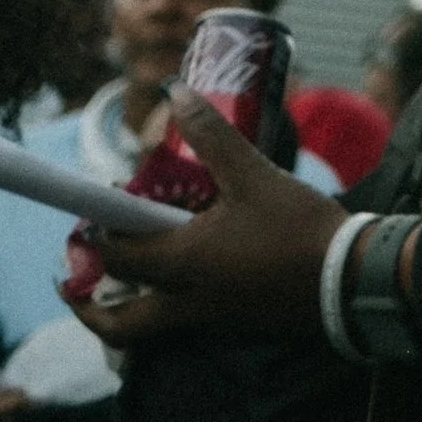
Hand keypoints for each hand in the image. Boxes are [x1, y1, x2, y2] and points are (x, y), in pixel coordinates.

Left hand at [85, 90, 346, 341]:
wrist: (347, 281)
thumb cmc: (296, 226)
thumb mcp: (253, 174)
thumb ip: (212, 134)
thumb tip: (175, 91)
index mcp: (183, 263)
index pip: (117, 254)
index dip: (96, 233)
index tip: (86, 216)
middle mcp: (185, 302)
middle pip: (118, 323)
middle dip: (87, 306)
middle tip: (74, 282)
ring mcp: (209, 322)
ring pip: (148, 330)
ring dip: (126, 309)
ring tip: (126, 278)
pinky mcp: (234, 327)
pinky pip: (182, 326)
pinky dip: (167, 308)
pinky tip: (188, 277)